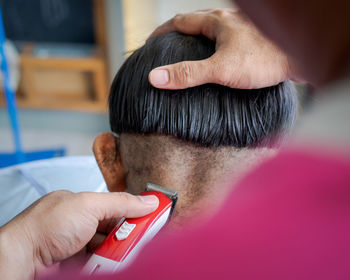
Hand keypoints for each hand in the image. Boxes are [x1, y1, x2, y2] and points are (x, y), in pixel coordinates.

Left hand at [0, 190, 157, 279]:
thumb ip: (121, 203)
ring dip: (119, 252)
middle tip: (140, 240)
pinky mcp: (77, 265)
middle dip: (128, 235)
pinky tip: (112, 263)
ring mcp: (78, 246)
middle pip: (116, 230)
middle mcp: (80, 225)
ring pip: (110, 249)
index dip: (136, 212)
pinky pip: (101, 264)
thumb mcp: (89, 205)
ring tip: (122, 254)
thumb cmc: (45, 226)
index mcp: (82, 205)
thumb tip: (149, 200)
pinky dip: (108, 264)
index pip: (117, 206)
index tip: (154, 217)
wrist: (23, 258)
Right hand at [148, 9, 297, 89]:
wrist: (301, 57)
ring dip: (198, 39)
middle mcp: (228, 20)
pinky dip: (215, 46)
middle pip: (196, 22)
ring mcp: (242, 28)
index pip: (179, 21)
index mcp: (216, 22)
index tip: (151, 43)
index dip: (162, 32)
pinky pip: (227, 39)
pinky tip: (219, 60)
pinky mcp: (253, 39)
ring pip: (213, 30)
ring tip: (190, 54)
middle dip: (179, 34)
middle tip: (167, 49)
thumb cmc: (263, 60)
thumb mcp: (220, 69)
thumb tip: (155, 77)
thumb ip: (188, 74)